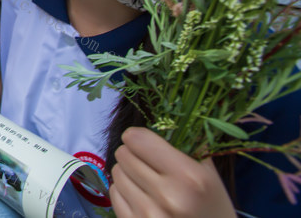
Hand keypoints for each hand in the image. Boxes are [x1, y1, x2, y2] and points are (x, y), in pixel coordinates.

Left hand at [111, 127, 235, 217]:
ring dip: (128, 173)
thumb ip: (186, 144)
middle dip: (134, 155)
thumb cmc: (211, 206)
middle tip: (149, 164)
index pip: (138, 139)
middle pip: (123, 154)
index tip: (145, 143)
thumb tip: (162, 117)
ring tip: (147, 182)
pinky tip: (141, 197)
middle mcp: (168, 196)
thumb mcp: (208, 173)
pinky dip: (124, 191)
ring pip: (116, 173)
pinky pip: (113, 194)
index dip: (138, 137)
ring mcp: (149, 214)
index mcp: (189, 177)